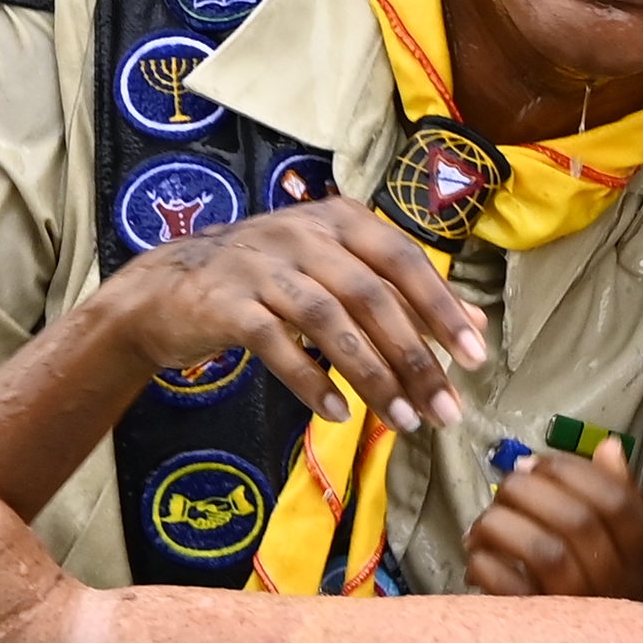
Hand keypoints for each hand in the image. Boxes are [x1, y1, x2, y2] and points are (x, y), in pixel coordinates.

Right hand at [105, 197, 484, 434]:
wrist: (167, 289)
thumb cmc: (266, 282)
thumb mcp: (335, 274)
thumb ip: (401, 294)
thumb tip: (476, 324)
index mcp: (338, 219)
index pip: (403, 261)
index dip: (442, 309)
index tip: (475, 359)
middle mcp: (303, 233)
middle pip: (372, 296)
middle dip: (415, 358)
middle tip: (444, 411)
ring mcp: (262, 265)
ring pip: (330, 321)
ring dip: (372, 377)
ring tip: (402, 422)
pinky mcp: (227, 302)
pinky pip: (276, 344)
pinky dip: (311, 381)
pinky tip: (338, 414)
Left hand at [464, 438, 642, 598]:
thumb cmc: (612, 593)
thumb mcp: (628, 546)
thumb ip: (620, 494)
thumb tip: (608, 446)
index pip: (616, 501)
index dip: (571, 471)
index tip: (536, 462)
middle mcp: (617, 582)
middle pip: (576, 520)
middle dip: (530, 491)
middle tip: (505, 486)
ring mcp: (580, 609)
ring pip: (544, 551)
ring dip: (503, 525)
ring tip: (483, 524)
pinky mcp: (541, 632)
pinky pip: (511, 591)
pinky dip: (487, 566)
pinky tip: (477, 559)